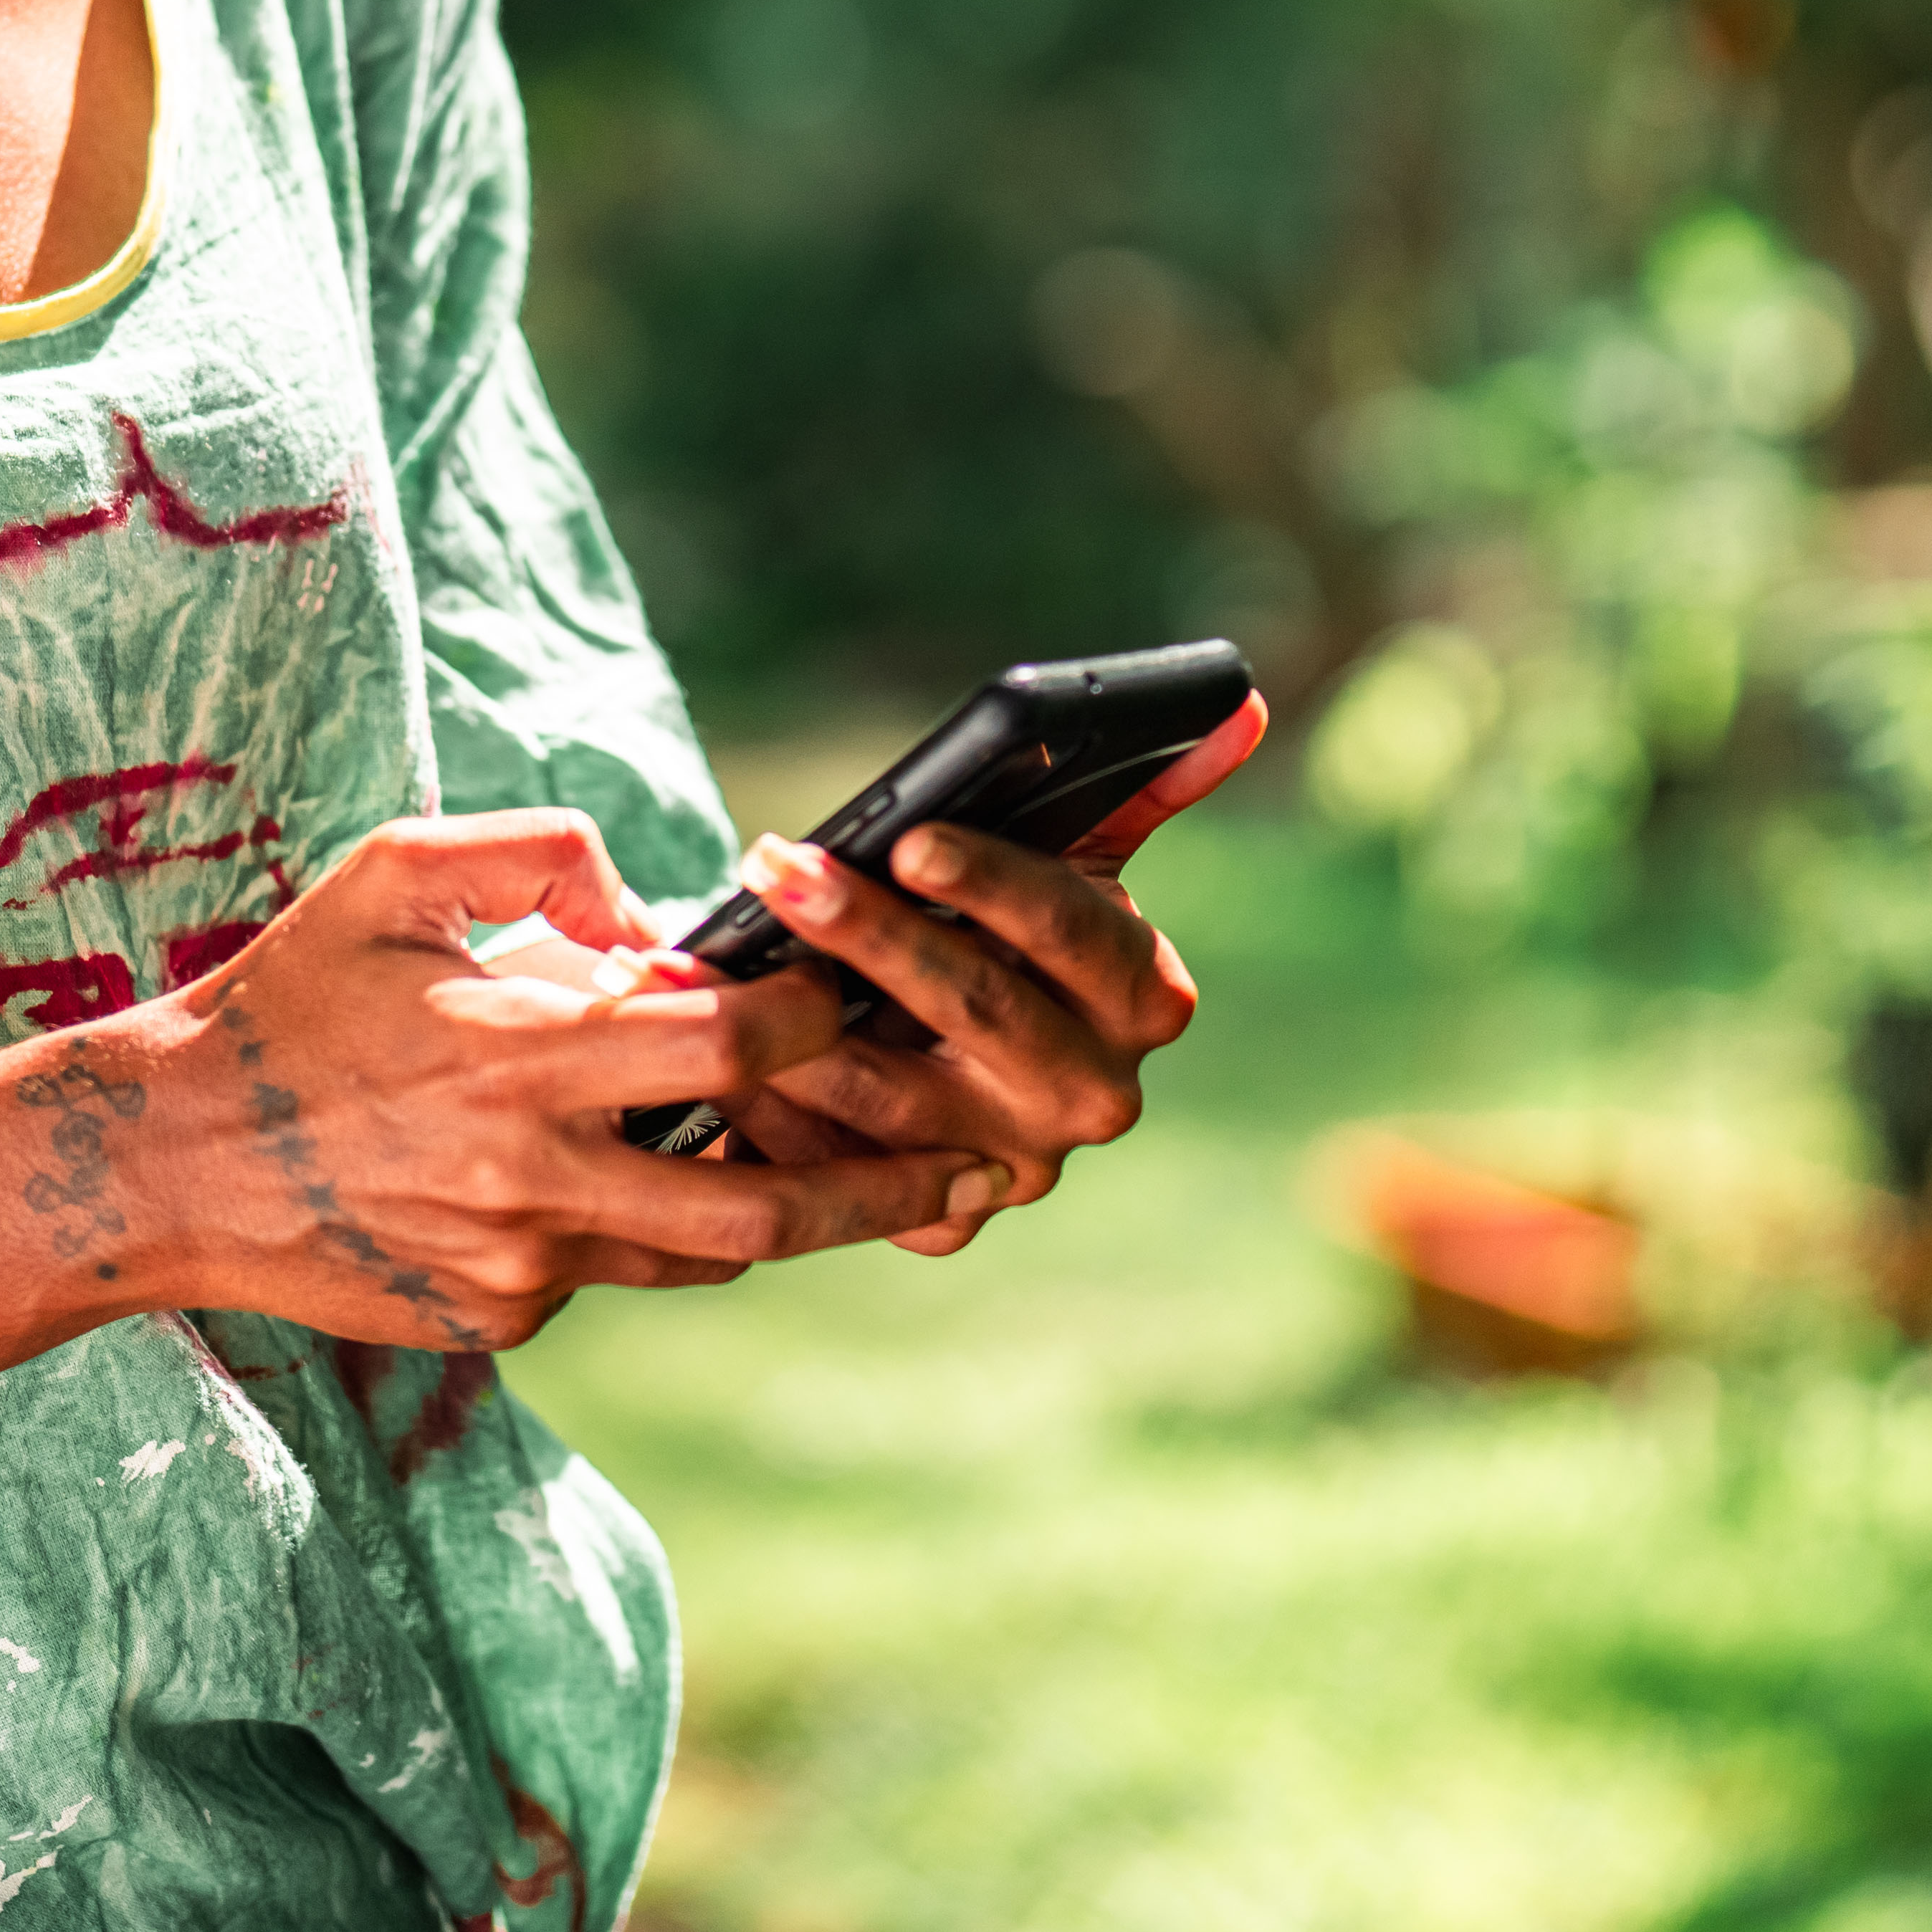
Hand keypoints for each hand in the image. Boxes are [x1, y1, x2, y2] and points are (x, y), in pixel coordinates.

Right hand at [103, 809, 998, 1349]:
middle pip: (763, 1199)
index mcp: (525, 1054)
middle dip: (879, 1183)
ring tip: (866, 1183)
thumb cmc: (287, 996)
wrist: (168, 1161)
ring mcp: (518, 1265)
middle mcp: (535, 1176)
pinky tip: (652, 1181)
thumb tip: (654, 911)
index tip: (855, 994)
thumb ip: (541, 855)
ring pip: (703, 1250)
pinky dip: (647, 1229)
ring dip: (785, 1214)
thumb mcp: (395, 873)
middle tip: (967, 1165)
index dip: (816, 1017)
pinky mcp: (494, 1321)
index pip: (734, 1044)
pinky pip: (610, 1274)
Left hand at [709, 696, 1238, 1251]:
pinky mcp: (945, 1223)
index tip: (912, 836)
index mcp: (1146, 995)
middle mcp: (1098, 1094)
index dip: (993, 882)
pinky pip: (841, 1170)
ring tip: (696, 959)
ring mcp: (1020, 1167)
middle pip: (975, 1007)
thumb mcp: (1076, 861)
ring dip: (781, 1023)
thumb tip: (1237, 708)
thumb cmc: (1009, 931)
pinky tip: (694, 1056)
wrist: (964, 1064)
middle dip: (867, 932)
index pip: (1072, 929)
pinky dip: (762, 1114)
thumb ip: (1143, 790)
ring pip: (889, 1095)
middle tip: (777, 868)